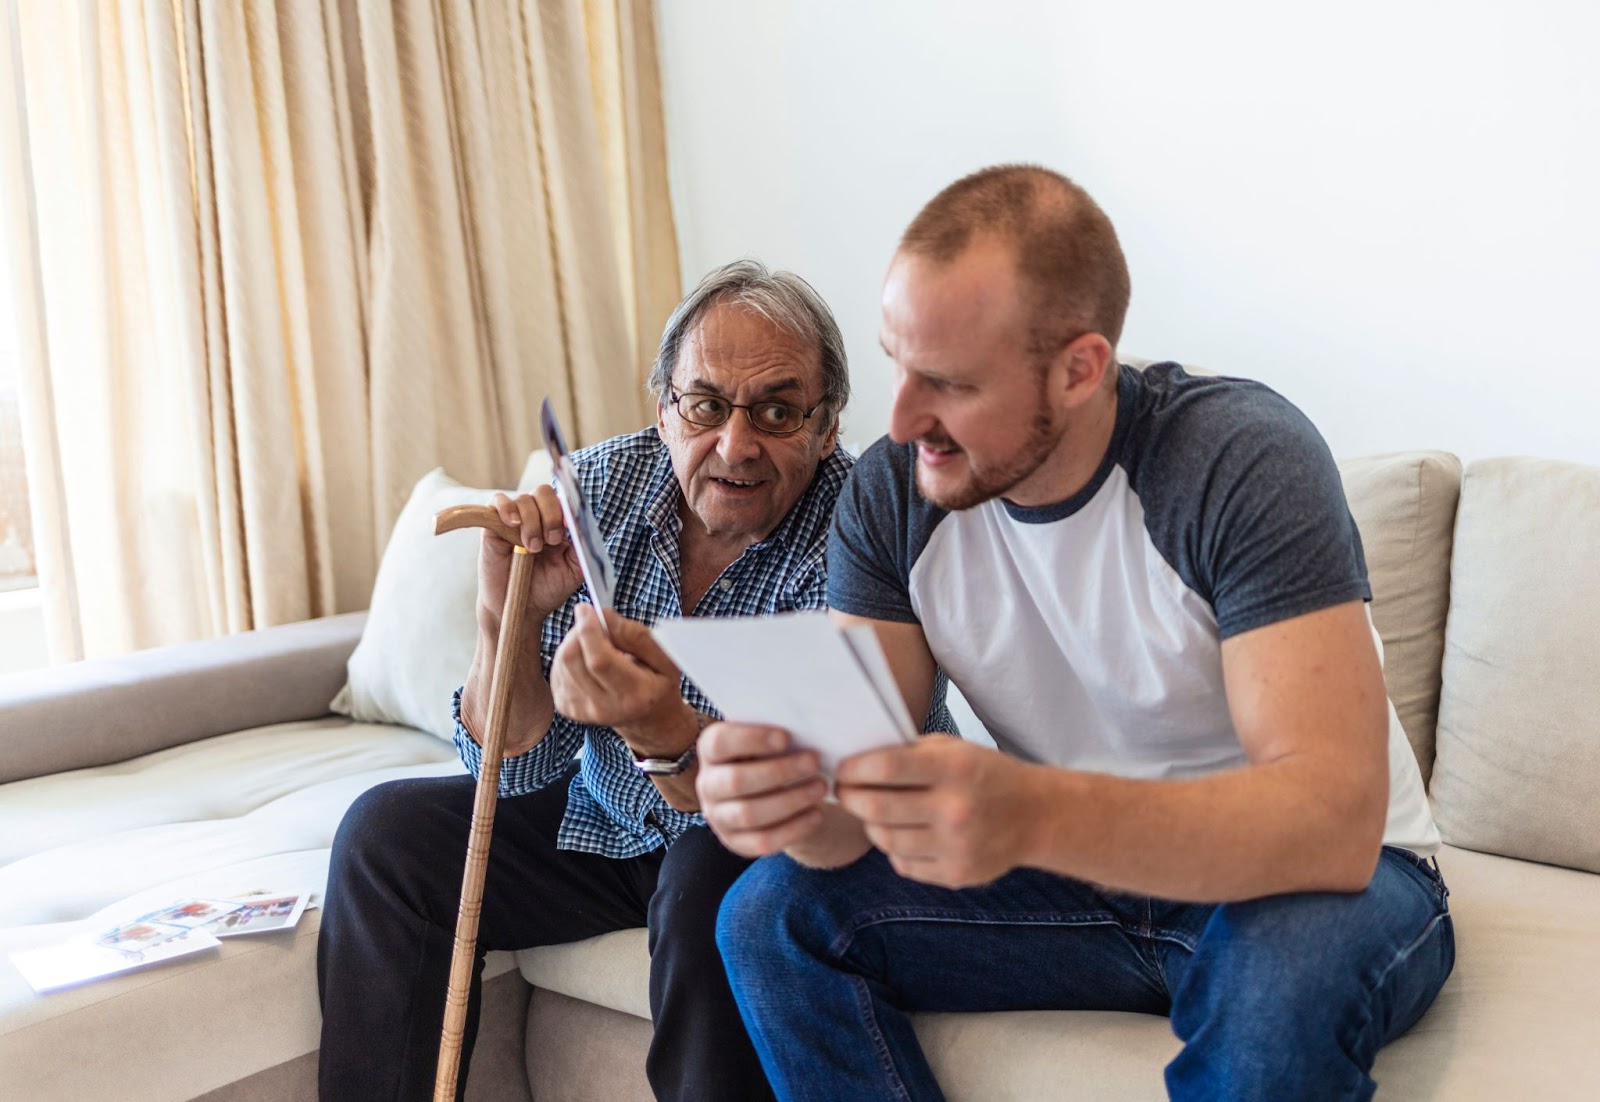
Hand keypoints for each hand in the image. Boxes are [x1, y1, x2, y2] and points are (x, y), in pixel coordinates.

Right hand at [479, 487, 584, 625]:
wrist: (521, 609)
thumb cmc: (548, 589)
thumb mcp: (574, 570)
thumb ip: (582, 545)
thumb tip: (581, 521)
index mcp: (559, 524)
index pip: (565, 500)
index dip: (567, 509)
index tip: (567, 529)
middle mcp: (538, 517)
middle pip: (544, 492)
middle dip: (551, 515)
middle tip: (551, 541)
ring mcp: (515, 520)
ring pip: (524, 499)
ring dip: (531, 522)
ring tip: (531, 548)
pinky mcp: (493, 525)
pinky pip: (497, 501)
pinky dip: (506, 507)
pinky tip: (513, 524)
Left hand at [550, 606, 689, 753]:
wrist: (648, 718)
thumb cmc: (657, 683)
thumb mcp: (666, 658)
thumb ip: (637, 635)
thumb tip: (604, 616)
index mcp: (634, 694)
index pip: (599, 660)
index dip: (588, 630)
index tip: (586, 609)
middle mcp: (605, 707)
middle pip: (573, 659)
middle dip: (578, 631)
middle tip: (593, 622)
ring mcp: (583, 711)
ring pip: (562, 662)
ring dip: (574, 642)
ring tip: (595, 642)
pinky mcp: (567, 708)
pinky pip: (558, 670)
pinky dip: (569, 656)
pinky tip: (586, 658)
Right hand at [696, 722, 828, 857]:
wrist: (773, 792)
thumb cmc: (772, 754)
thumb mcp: (768, 740)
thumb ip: (775, 733)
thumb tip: (804, 726)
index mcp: (710, 751)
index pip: (719, 742)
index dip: (751, 739)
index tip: (786, 738)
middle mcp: (707, 784)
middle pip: (736, 781)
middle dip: (779, 771)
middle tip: (813, 762)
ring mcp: (718, 817)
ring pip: (749, 814)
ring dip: (790, 800)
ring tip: (820, 787)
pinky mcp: (736, 842)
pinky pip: (762, 841)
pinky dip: (794, 828)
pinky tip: (816, 814)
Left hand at [834, 736, 1042, 888]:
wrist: (1035, 815)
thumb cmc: (985, 775)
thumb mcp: (954, 749)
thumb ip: (909, 753)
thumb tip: (856, 761)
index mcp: (954, 768)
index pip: (886, 767)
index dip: (854, 768)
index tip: (842, 769)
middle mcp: (955, 808)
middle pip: (876, 807)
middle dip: (850, 798)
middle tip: (844, 792)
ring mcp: (957, 846)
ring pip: (885, 839)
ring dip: (871, 825)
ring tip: (873, 813)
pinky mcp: (957, 874)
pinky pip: (904, 864)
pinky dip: (895, 850)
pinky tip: (903, 835)